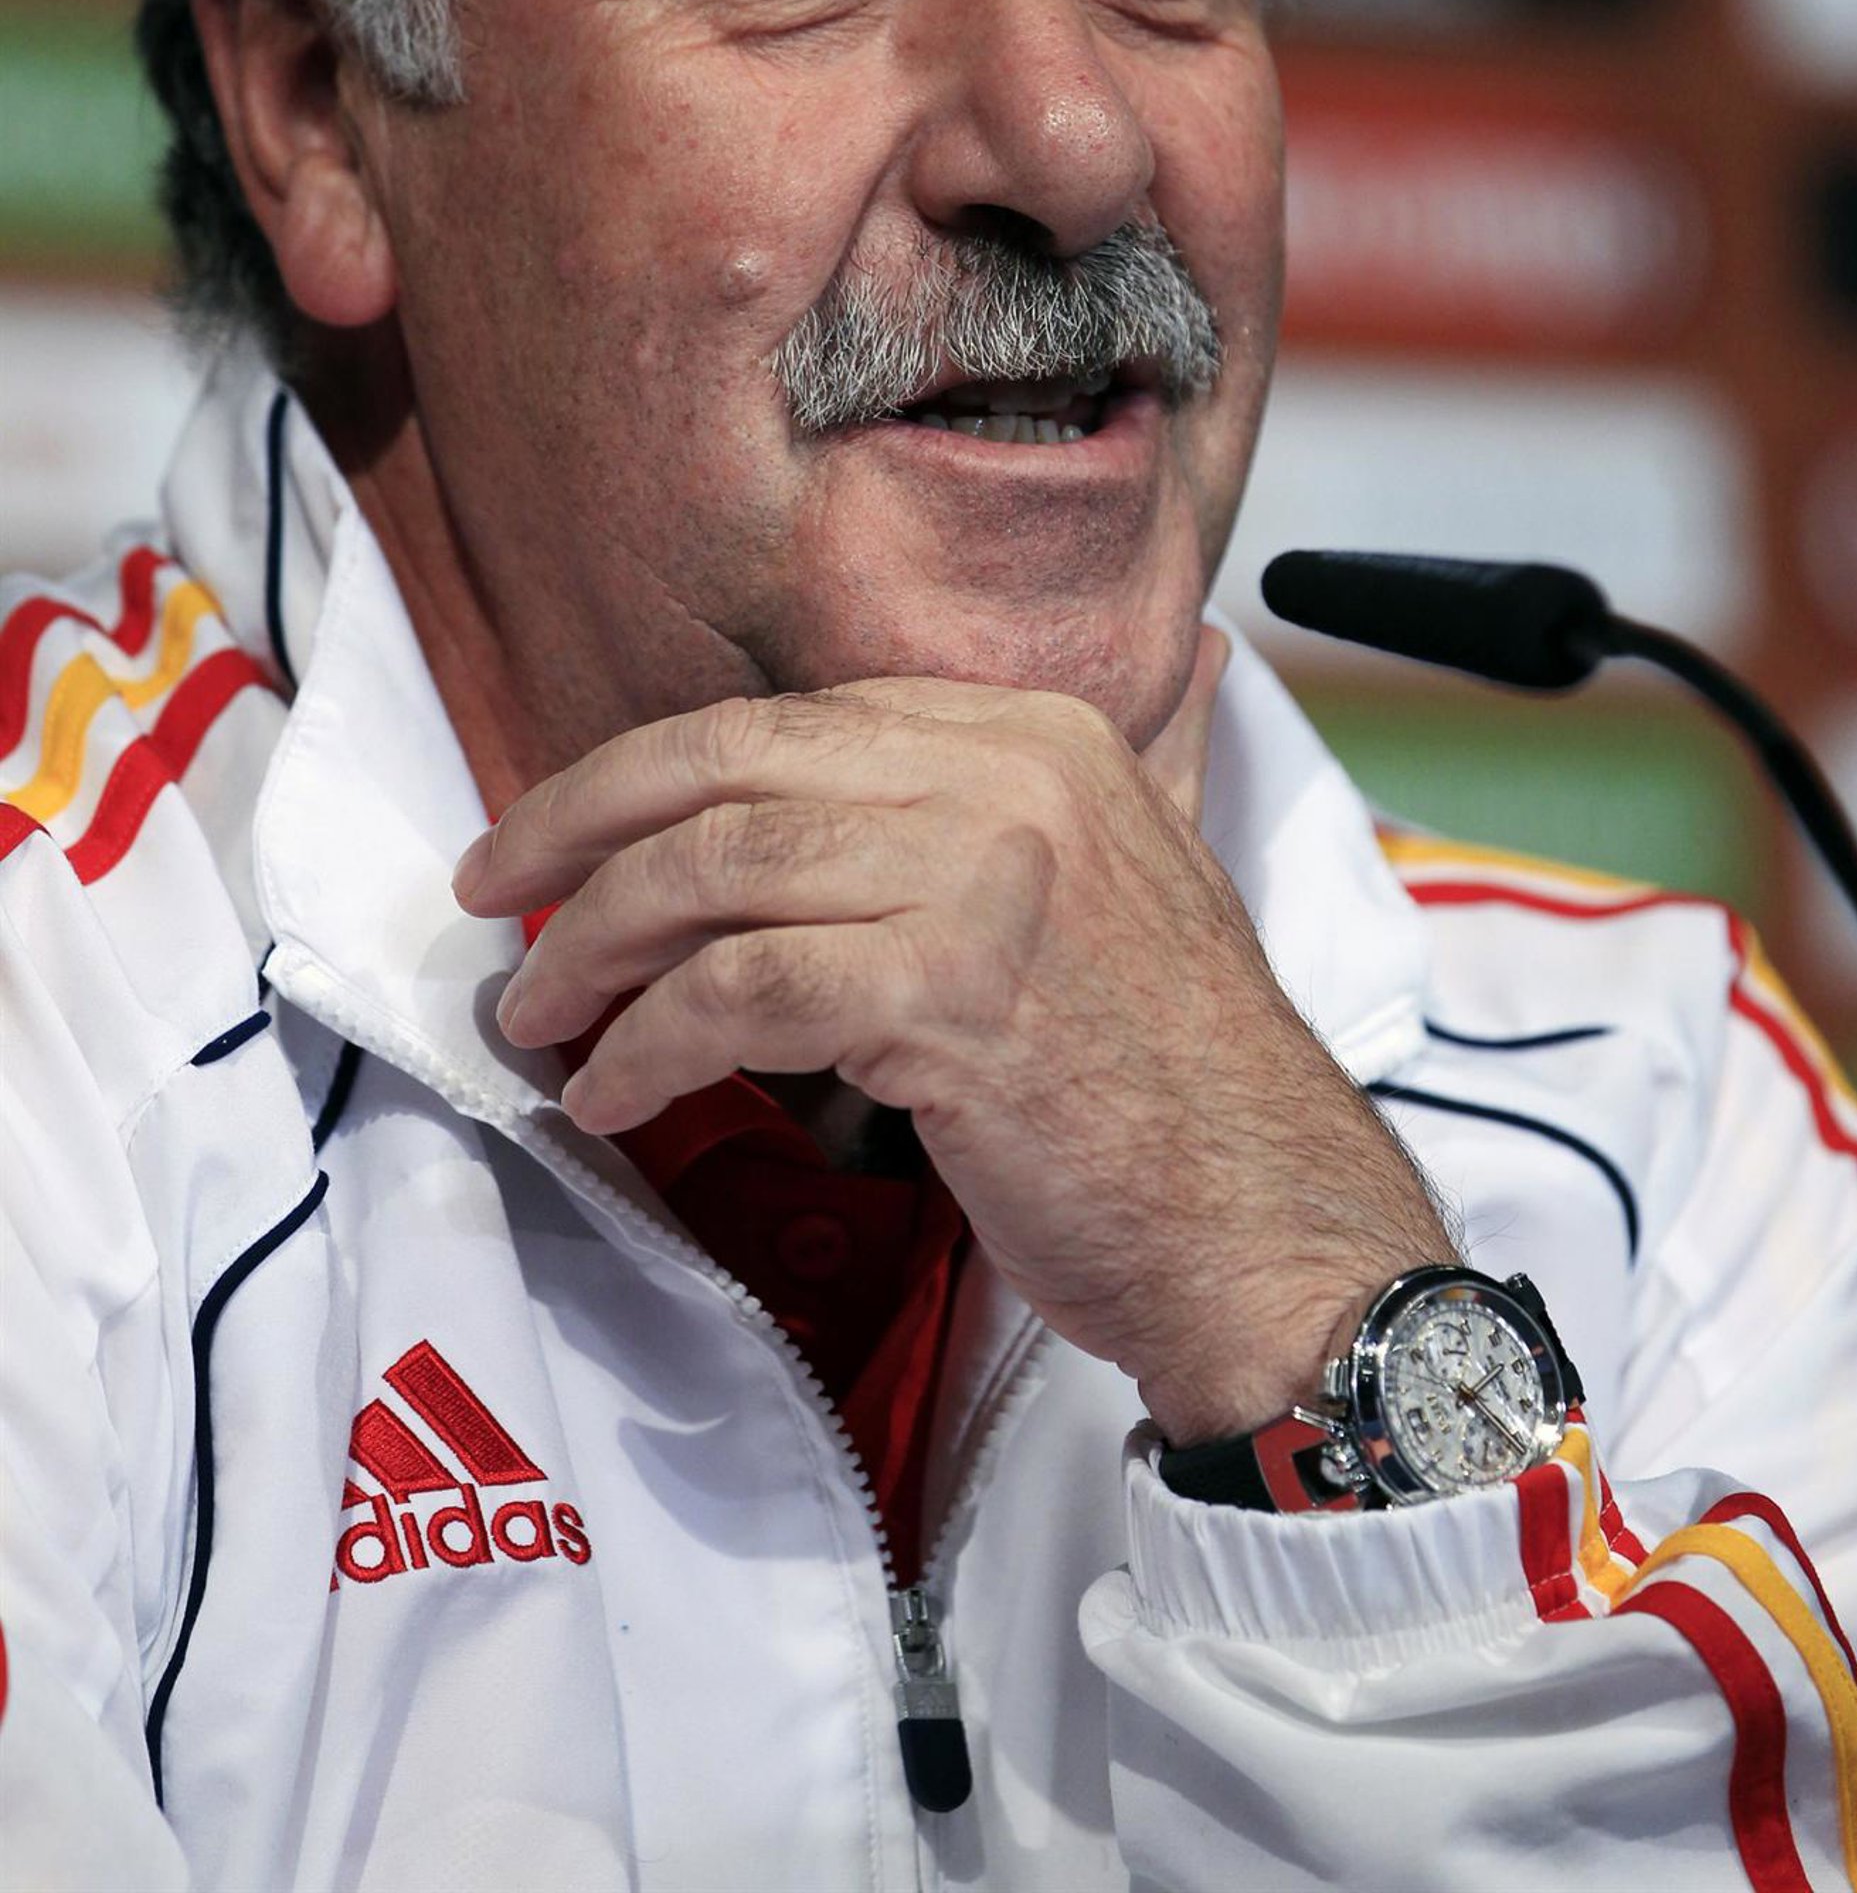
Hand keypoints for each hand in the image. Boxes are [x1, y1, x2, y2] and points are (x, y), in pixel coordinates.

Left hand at [454, 632, 1451, 1444]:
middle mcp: (1014, 776)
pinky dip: (651, 1046)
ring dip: (597, 952)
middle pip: (730, 766)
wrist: (1271, 1224)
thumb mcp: (1088, 896)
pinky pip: (742, 995)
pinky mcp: (954, 992)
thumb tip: (790, 813)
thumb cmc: (1167, 1088)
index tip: (558, 833)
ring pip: (717, 873)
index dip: (645, 772)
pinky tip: (617, 1095)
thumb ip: (972, 823)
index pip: (790, 720)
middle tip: (494, 896)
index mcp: (1040, 735)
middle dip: (580, 827)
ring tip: (541, 1018)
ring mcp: (988, 875)